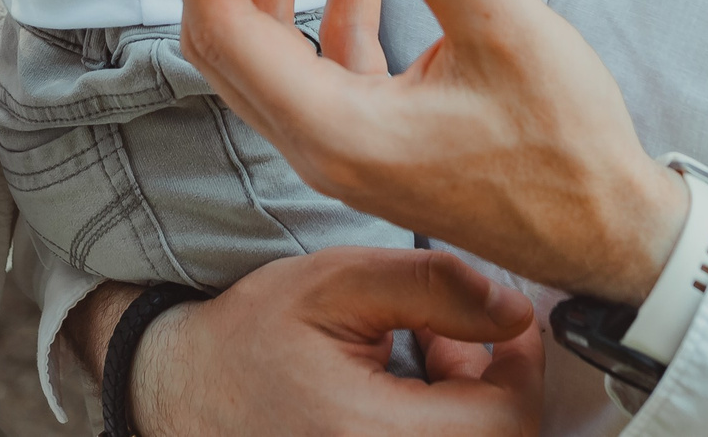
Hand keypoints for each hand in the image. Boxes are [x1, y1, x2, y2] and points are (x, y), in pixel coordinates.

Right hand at [121, 248, 543, 436]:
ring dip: (471, 411)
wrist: (184, 393)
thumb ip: (433, 287)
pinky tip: (408, 397)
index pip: (508, 422)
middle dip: (495, 386)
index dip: (522, 365)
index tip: (504, 320)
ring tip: (424, 358)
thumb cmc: (253, 338)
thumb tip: (514, 309)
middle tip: (452, 335)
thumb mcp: (338, 284)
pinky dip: (443, 427)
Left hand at [180, 0, 691, 305]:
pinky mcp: (377, 140)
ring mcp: (345, 148)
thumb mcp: (502, 25)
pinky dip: (336, 0)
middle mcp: (319, 145)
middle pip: (228, 40)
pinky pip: (328, 60)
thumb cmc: (566, 145)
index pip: (221, 28)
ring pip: (274, 50)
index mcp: (332, 128)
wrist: (611, 235)